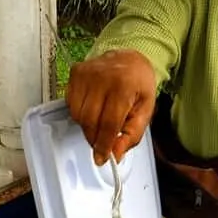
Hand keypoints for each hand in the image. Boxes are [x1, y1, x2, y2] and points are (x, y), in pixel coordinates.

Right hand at [66, 50, 156, 164]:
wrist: (130, 59)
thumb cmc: (139, 84)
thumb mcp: (146, 111)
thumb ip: (132, 135)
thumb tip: (115, 154)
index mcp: (124, 86)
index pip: (108, 123)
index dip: (104, 145)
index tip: (102, 158)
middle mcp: (102, 77)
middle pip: (90, 121)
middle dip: (95, 139)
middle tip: (102, 144)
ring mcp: (86, 74)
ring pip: (78, 115)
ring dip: (88, 127)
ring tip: (101, 122)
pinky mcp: (75, 73)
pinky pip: (71, 104)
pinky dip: (80, 114)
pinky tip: (93, 109)